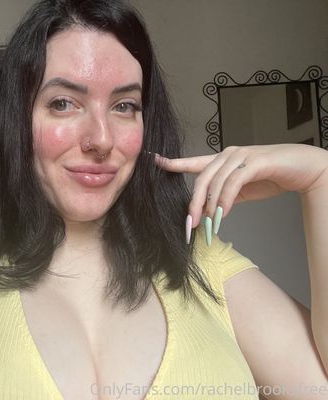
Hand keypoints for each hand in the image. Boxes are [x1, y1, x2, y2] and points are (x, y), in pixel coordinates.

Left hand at [156, 144, 327, 238]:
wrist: (302, 169)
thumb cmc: (271, 177)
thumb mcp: (241, 190)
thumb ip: (223, 197)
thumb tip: (207, 214)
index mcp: (222, 159)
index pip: (194, 162)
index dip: (174, 163)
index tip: (156, 161)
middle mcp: (228, 154)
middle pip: (201, 179)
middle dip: (193, 203)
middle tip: (190, 223)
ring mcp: (241, 156)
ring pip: (216, 182)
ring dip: (210, 205)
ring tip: (209, 223)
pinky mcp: (255, 162)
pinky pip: (234, 183)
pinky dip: (226, 199)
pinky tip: (224, 213)